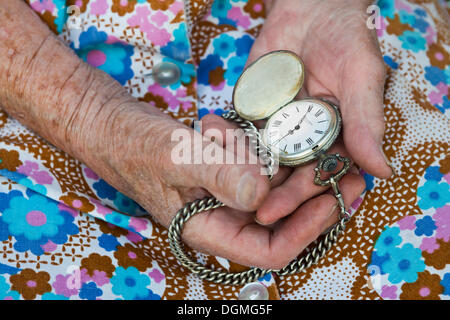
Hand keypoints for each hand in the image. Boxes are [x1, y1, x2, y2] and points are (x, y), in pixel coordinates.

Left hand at [245, 0, 391, 224]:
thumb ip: (367, 121)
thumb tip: (382, 169)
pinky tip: (218, 153)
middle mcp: (308, 141)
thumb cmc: (345, 40)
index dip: (319, 192)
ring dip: (253, 179)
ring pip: (266, 162)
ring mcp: (279, 130)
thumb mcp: (361, 77)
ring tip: (238, 194)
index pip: (329, 173)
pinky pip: (242, 134)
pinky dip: (230, 143)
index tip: (306, 211)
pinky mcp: (254, 115)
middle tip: (265, 213)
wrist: (309, 11)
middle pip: (294, 175)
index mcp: (339, 139)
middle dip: (282, 195)